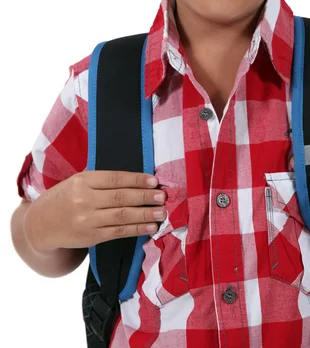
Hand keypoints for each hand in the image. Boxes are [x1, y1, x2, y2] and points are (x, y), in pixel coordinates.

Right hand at [23, 170, 166, 253]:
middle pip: (121, 197)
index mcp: (83, 181)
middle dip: (145, 197)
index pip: (115, 178)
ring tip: (161, 213)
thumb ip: (102, 180)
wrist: (40, 225)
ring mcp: (88, 220)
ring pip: (122, 216)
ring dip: (145, 215)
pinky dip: (136, 229)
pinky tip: (150, 227)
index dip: (137, 179)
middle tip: (162, 197)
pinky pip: (118, 232)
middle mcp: (85, 199)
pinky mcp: (91, 237)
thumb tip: (137, 180)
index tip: (154, 181)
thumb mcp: (78, 181)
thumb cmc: (65, 198)